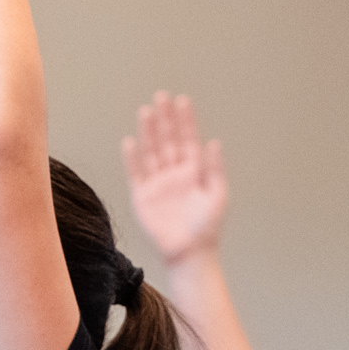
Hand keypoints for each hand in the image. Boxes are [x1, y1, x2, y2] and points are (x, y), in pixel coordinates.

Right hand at [122, 91, 227, 264]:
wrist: (188, 253)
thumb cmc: (206, 227)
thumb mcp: (217, 196)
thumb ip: (214, 169)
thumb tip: (214, 142)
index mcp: (194, 172)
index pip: (188, 139)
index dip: (185, 120)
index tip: (182, 100)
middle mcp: (174, 174)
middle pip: (168, 140)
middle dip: (165, 119)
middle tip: (161, 96)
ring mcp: (157, 184)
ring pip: (152, 151)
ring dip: (149, 132)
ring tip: (146, 112)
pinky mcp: (142, 197)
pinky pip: (136, 173)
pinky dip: (132, 158)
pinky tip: (131, 142)